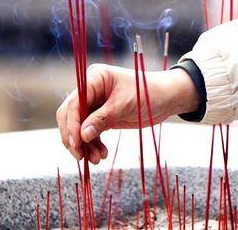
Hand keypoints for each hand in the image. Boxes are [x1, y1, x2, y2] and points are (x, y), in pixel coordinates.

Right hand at [56, 63, 198, 163]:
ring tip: (96, 159)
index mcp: (94, 79)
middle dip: (74, 137)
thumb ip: (101, 119)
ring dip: (85, 145)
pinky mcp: (102, 116)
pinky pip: (90, 132)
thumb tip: (82, 136)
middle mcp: (91, 90)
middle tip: (80, 156)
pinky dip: (93, 144)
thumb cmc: (147, 93)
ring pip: (79, 127)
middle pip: (71, 115)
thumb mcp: (124, 105)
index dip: (72, 124)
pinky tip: (100, 154)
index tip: (76, 144)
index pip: (74, 103)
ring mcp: (95, 104)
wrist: (166, 98)